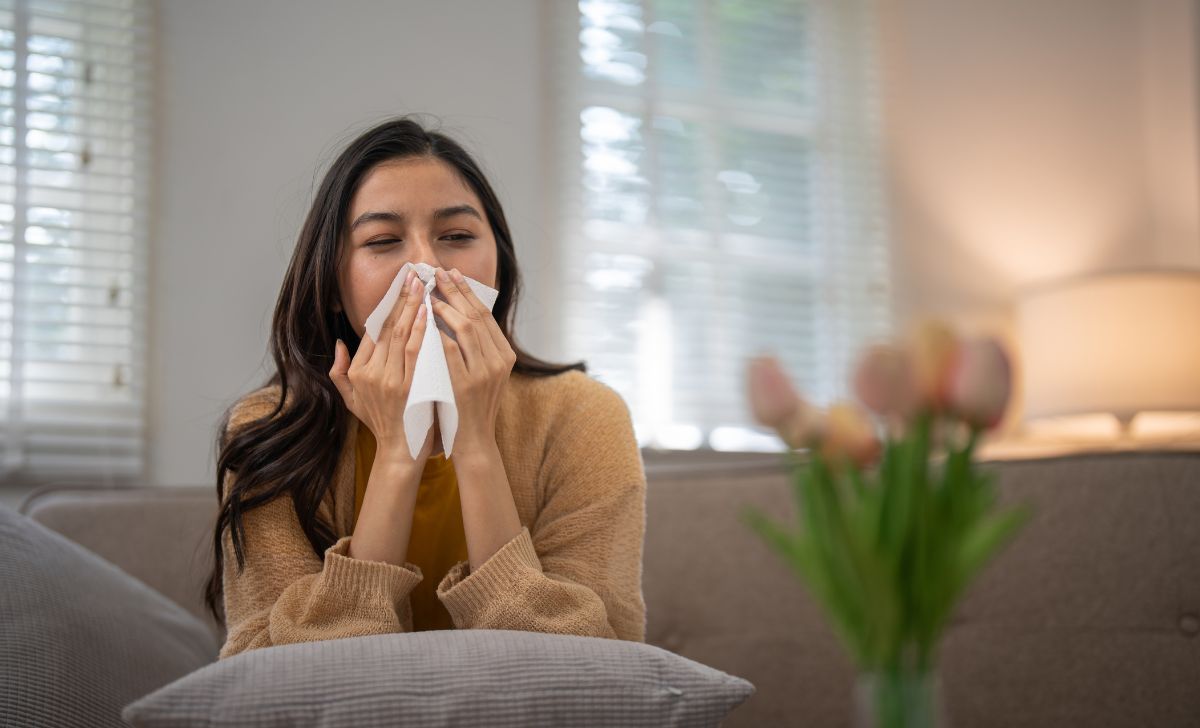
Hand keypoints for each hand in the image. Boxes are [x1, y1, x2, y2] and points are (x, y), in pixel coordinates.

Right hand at [329, 270, 434, 468]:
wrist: (402, 453)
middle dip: (401, 297)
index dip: (387, 306)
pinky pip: (415, 351)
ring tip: (422, 284)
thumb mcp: (352, 400)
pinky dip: (420, 330)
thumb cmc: (382, 424)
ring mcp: (390, 381)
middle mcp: (371, 374)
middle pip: (386, 327)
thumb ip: (340, 372)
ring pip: (400, 334)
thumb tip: (340, 342)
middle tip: (413, 274)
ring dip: (412, 306)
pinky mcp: (409, 387)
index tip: (400, 285)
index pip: (373, 331)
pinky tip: (428, 311)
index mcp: (359, 372)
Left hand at [430, 266, 515, 457]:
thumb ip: (477, 347)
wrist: (473, 441)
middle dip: (455, 291)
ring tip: (429, 294)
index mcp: (504, 355)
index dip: (467, 291)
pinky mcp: (466, 385)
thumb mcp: (483, 373)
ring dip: (446, 307)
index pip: (485, 315)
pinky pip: (450, 351)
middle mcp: (499, 361)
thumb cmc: (470, 405)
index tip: (451, 273)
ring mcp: (484, 373)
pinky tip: (425, 320)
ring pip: (466, 329)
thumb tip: (459, 312)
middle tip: (437, 272)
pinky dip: (438, 333)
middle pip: (476, 315)